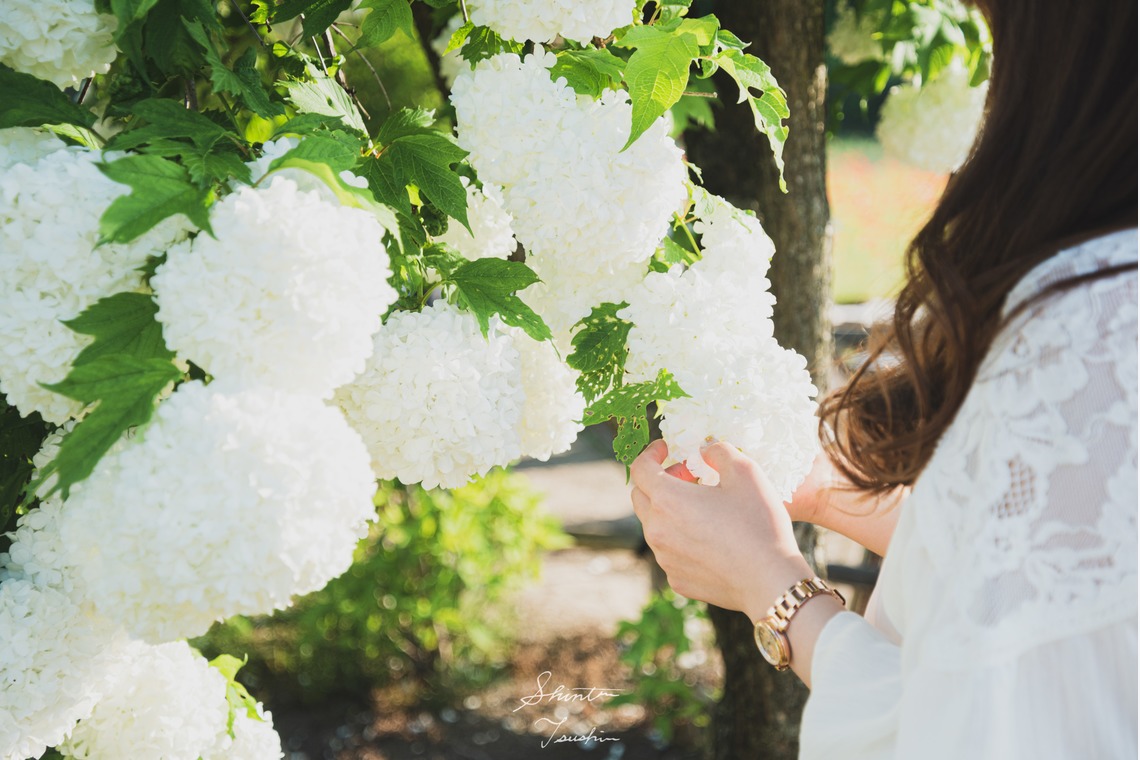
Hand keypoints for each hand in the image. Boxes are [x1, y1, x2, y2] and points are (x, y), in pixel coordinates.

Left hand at [630, 439, 814, 621]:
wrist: (770, 580)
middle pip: (642, 496)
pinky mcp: (677, 579)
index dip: (651, 453)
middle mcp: (657, 530)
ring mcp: (665, 558)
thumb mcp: (745, 471)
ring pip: (655, 525)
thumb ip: (718, 451)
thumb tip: (705, 450)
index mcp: (667, 500)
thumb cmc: (758, 523)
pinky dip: (680, 537)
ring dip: (670, 509)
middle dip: (662, 480)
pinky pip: (669, 551)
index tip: (666, 448)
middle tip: (691, 477)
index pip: (640, 469)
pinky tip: (710, 537)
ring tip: (704, 507)